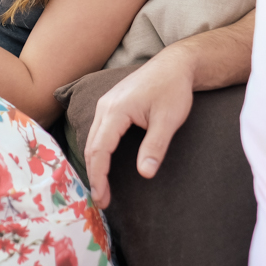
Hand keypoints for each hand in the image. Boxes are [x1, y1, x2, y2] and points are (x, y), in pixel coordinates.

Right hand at [84, 47, 194, 208]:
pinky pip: (97, 132)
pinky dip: (97, 151)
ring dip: (94, 164)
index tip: (102, 198)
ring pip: (92, 139)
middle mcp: (104, 106)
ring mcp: (105, 104)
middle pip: (91, 146)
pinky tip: (103, 163)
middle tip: (101, 201)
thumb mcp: (168, 119)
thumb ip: (155, 146)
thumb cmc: (173, 89)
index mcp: (116, 110)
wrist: (174, 65)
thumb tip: (145, 174)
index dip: (99, 176)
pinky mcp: (110, 105)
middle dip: (94, 175)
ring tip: (101, 187)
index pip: (100, 150)